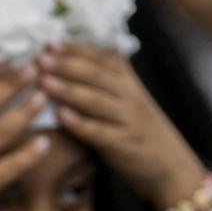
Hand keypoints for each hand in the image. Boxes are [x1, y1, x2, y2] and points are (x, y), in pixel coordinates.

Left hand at [37, 42, 204, 210]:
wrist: (171, 167)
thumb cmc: (140, 132)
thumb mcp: (127, 101)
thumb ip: (106, 82)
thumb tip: (74, 60)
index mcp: (128, 83)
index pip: (101, 59)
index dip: (76, 50)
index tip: (50, 44)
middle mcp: (130, 97)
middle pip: (96, 75)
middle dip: (66, 64)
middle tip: (40, 58)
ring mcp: (128, 120)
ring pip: (97, 100)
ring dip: (68, 89)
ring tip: (43, 81)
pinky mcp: (125, 144)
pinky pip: (100, 132)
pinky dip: (81, 123)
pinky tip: (60, 116)